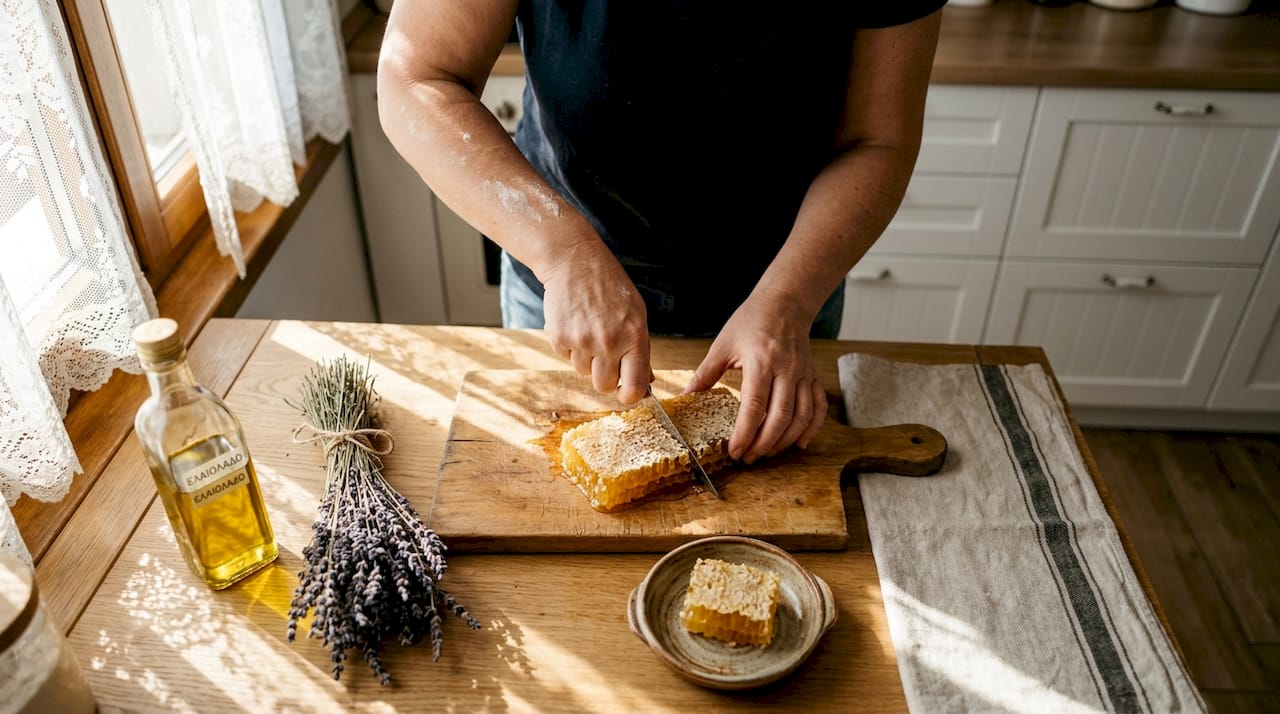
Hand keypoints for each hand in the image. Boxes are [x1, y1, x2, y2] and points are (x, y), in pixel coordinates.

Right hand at [539, 239, 651, 403]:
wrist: (575, 261)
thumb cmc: (610, 286)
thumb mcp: (636, 314)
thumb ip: (640, 349)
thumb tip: (646, 382)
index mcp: (634, 336)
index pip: (634, 385)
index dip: (630, 395)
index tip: (626, 393)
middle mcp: (609, 342)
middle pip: (604, 385)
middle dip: (605, 377)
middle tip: (605, 357)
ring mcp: (582, 341)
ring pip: (583, 372)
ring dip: (586, 358)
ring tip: (589, 329)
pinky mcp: (559, 337)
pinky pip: (566, 357)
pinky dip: (570, 346)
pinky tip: (575, 323)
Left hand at [685, 290, 826, 463]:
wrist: (785, 302)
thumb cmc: (751, 321)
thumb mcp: (723, 345)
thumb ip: (705, 374)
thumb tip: (684, 397)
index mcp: (761, 361)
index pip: (755, 405)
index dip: (745, 433)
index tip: (734, 451)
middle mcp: (786, 369)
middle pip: (780, 416)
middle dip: (764, 443)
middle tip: (748, 457)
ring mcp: (803, 373)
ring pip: (801, 416)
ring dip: (785, 440)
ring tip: (767, 452)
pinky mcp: (813, 376)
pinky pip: (818, 407)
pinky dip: (812, 428)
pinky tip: (799, 443)